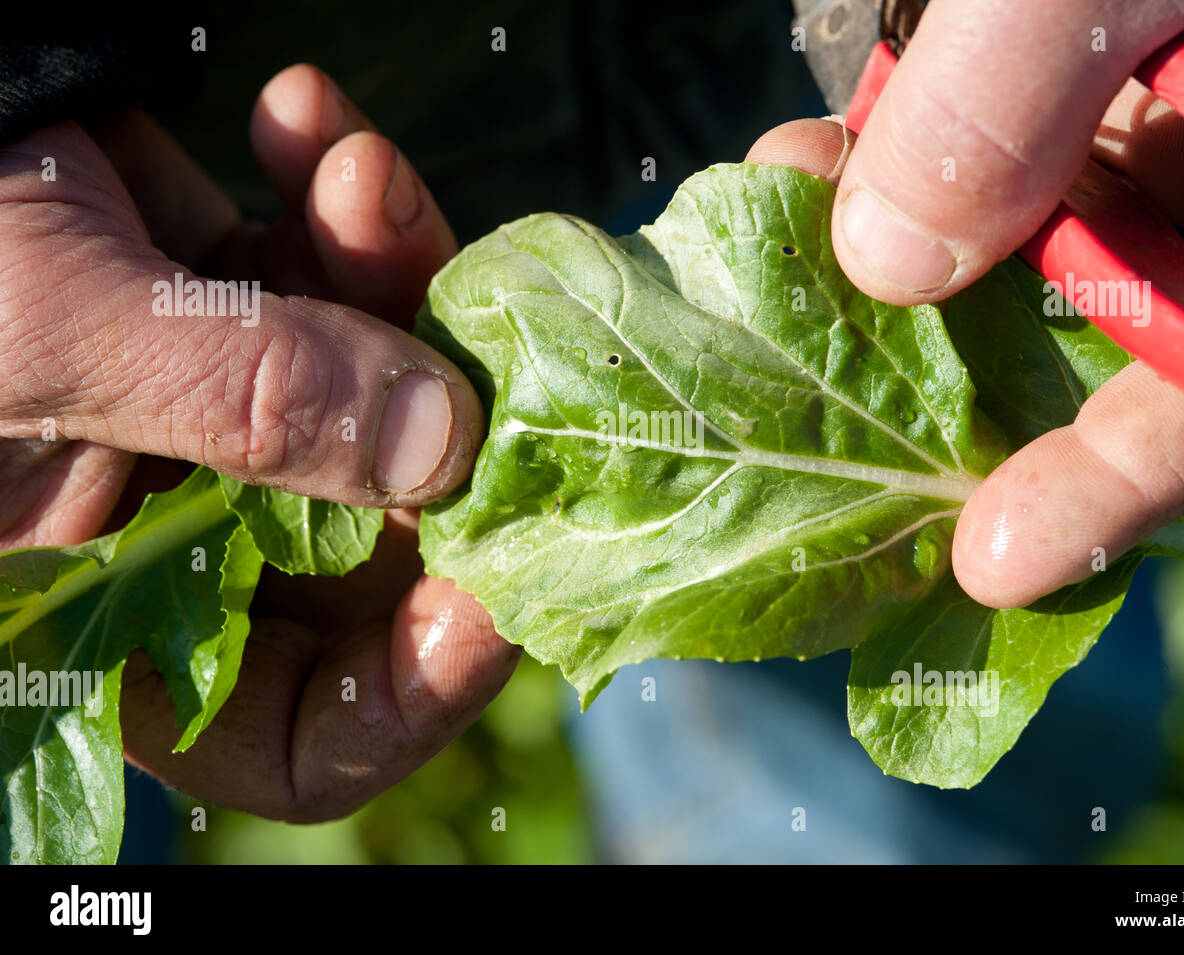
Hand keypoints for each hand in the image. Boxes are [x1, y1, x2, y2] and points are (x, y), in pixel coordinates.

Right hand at [0, 65, 516, 820]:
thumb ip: (247, 404)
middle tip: (491, 337)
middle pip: (391, 538)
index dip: (416, 685)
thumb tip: (447, 446)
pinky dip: (341, 199)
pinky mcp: (224, 305)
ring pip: (388, 386)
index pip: (305, 733)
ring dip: (398, 273)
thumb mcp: (44, 345)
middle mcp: (184, 538)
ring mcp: (214, 418)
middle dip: (453, 427)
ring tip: (359, 174)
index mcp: (112, 625)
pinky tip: (305, 120)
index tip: (495, 594)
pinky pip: (334, 274)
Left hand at [750, 0, 1183, 607]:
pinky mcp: (1100, 69)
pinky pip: (1006, 145)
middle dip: (960, 363)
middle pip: (1115, 327)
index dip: (1113, 489)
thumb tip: (888, 258)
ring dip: (905, 251)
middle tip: (819, 389)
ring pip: (1041, 233)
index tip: (992, 559)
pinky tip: (818, 156)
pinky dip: (914, 157)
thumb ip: (1026, 84)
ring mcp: (1181, 119)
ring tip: (775, 248)